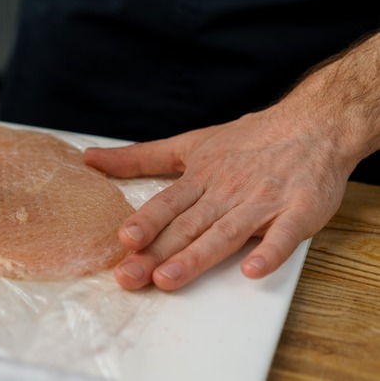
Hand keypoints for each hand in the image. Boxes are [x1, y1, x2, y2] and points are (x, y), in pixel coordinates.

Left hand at [83, 86, 368, 289]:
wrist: (314, 124)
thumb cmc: (248, 140)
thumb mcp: (189, 143)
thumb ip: (139, 157)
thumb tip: (90, 159)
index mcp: (201, 178)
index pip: (167, 204)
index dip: (146, 222)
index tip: (123, 240)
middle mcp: (227, 192)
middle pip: (187, 226)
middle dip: (157, 252)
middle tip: (130, 276)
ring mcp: (262, 203)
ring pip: (225, 234)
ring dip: (197, 257)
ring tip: (169, 279)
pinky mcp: (298, 211)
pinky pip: (284, 235)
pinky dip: (270, 251)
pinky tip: (253, 270)